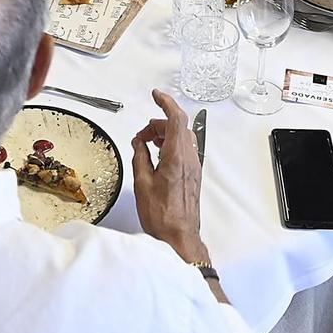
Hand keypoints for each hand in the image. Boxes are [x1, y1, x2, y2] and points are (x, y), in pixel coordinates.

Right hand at [132, 90, 207, 258]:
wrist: (179, 237)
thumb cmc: (162, 216)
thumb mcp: (142, 183)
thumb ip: (140, 157)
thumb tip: (138, 142)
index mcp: (177, 157)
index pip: (175, 118)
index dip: (165, 102)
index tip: (155, 95)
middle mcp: (189, 159)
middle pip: (177, 126)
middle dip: (157, 124)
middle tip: (140, 136)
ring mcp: (193, 167)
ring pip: (181, 137)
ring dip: (164, 134)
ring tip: (146, 145)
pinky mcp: (193, 175)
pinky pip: (183, 149)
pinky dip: (170, 144)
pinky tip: (157, 155)